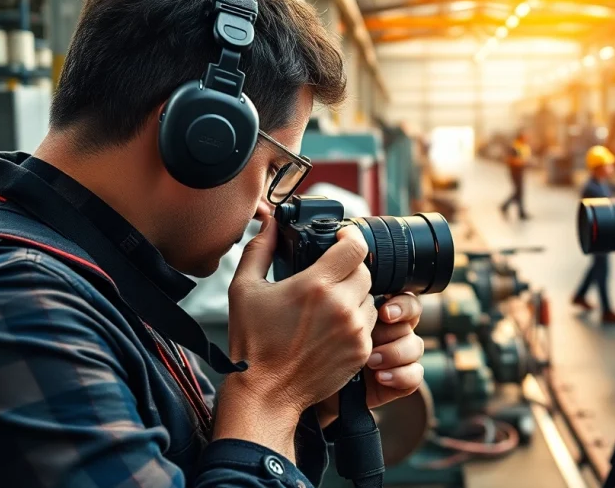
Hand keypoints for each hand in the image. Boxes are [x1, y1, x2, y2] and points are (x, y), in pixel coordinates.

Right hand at [213, 219, 376, 459]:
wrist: (266, 393)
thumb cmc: (253, 343)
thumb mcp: (244, 289)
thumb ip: (259, 249)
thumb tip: (269, 222)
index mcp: (315, 285)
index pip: (356, 247)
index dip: (351, 238)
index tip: (342, 239)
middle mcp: (341, 306)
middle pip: (365, 271)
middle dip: (350, 269)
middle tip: (330, 276)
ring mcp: (355, 330)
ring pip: (370, 297)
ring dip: (355, 295)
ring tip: (329, 305)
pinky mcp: (361, 351)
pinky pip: (369, 324)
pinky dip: (356, 321)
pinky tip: (333, 327)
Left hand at [315, 293, 424, 426]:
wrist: (306, 388)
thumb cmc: (311, 348)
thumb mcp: (323, 318)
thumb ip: (342, 299)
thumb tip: (354, 283)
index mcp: (376, 311)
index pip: (401, 296)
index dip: (400, 302)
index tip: (384, 312)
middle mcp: (389, 331)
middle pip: (413, 317)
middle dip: (400, 322)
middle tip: (383, 326)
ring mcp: (396, 356)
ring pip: (416, 346)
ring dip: (395, 352)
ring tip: (370, 361)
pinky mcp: (399, 381)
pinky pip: (415, 375)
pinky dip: (401, 375)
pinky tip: (380, 377)